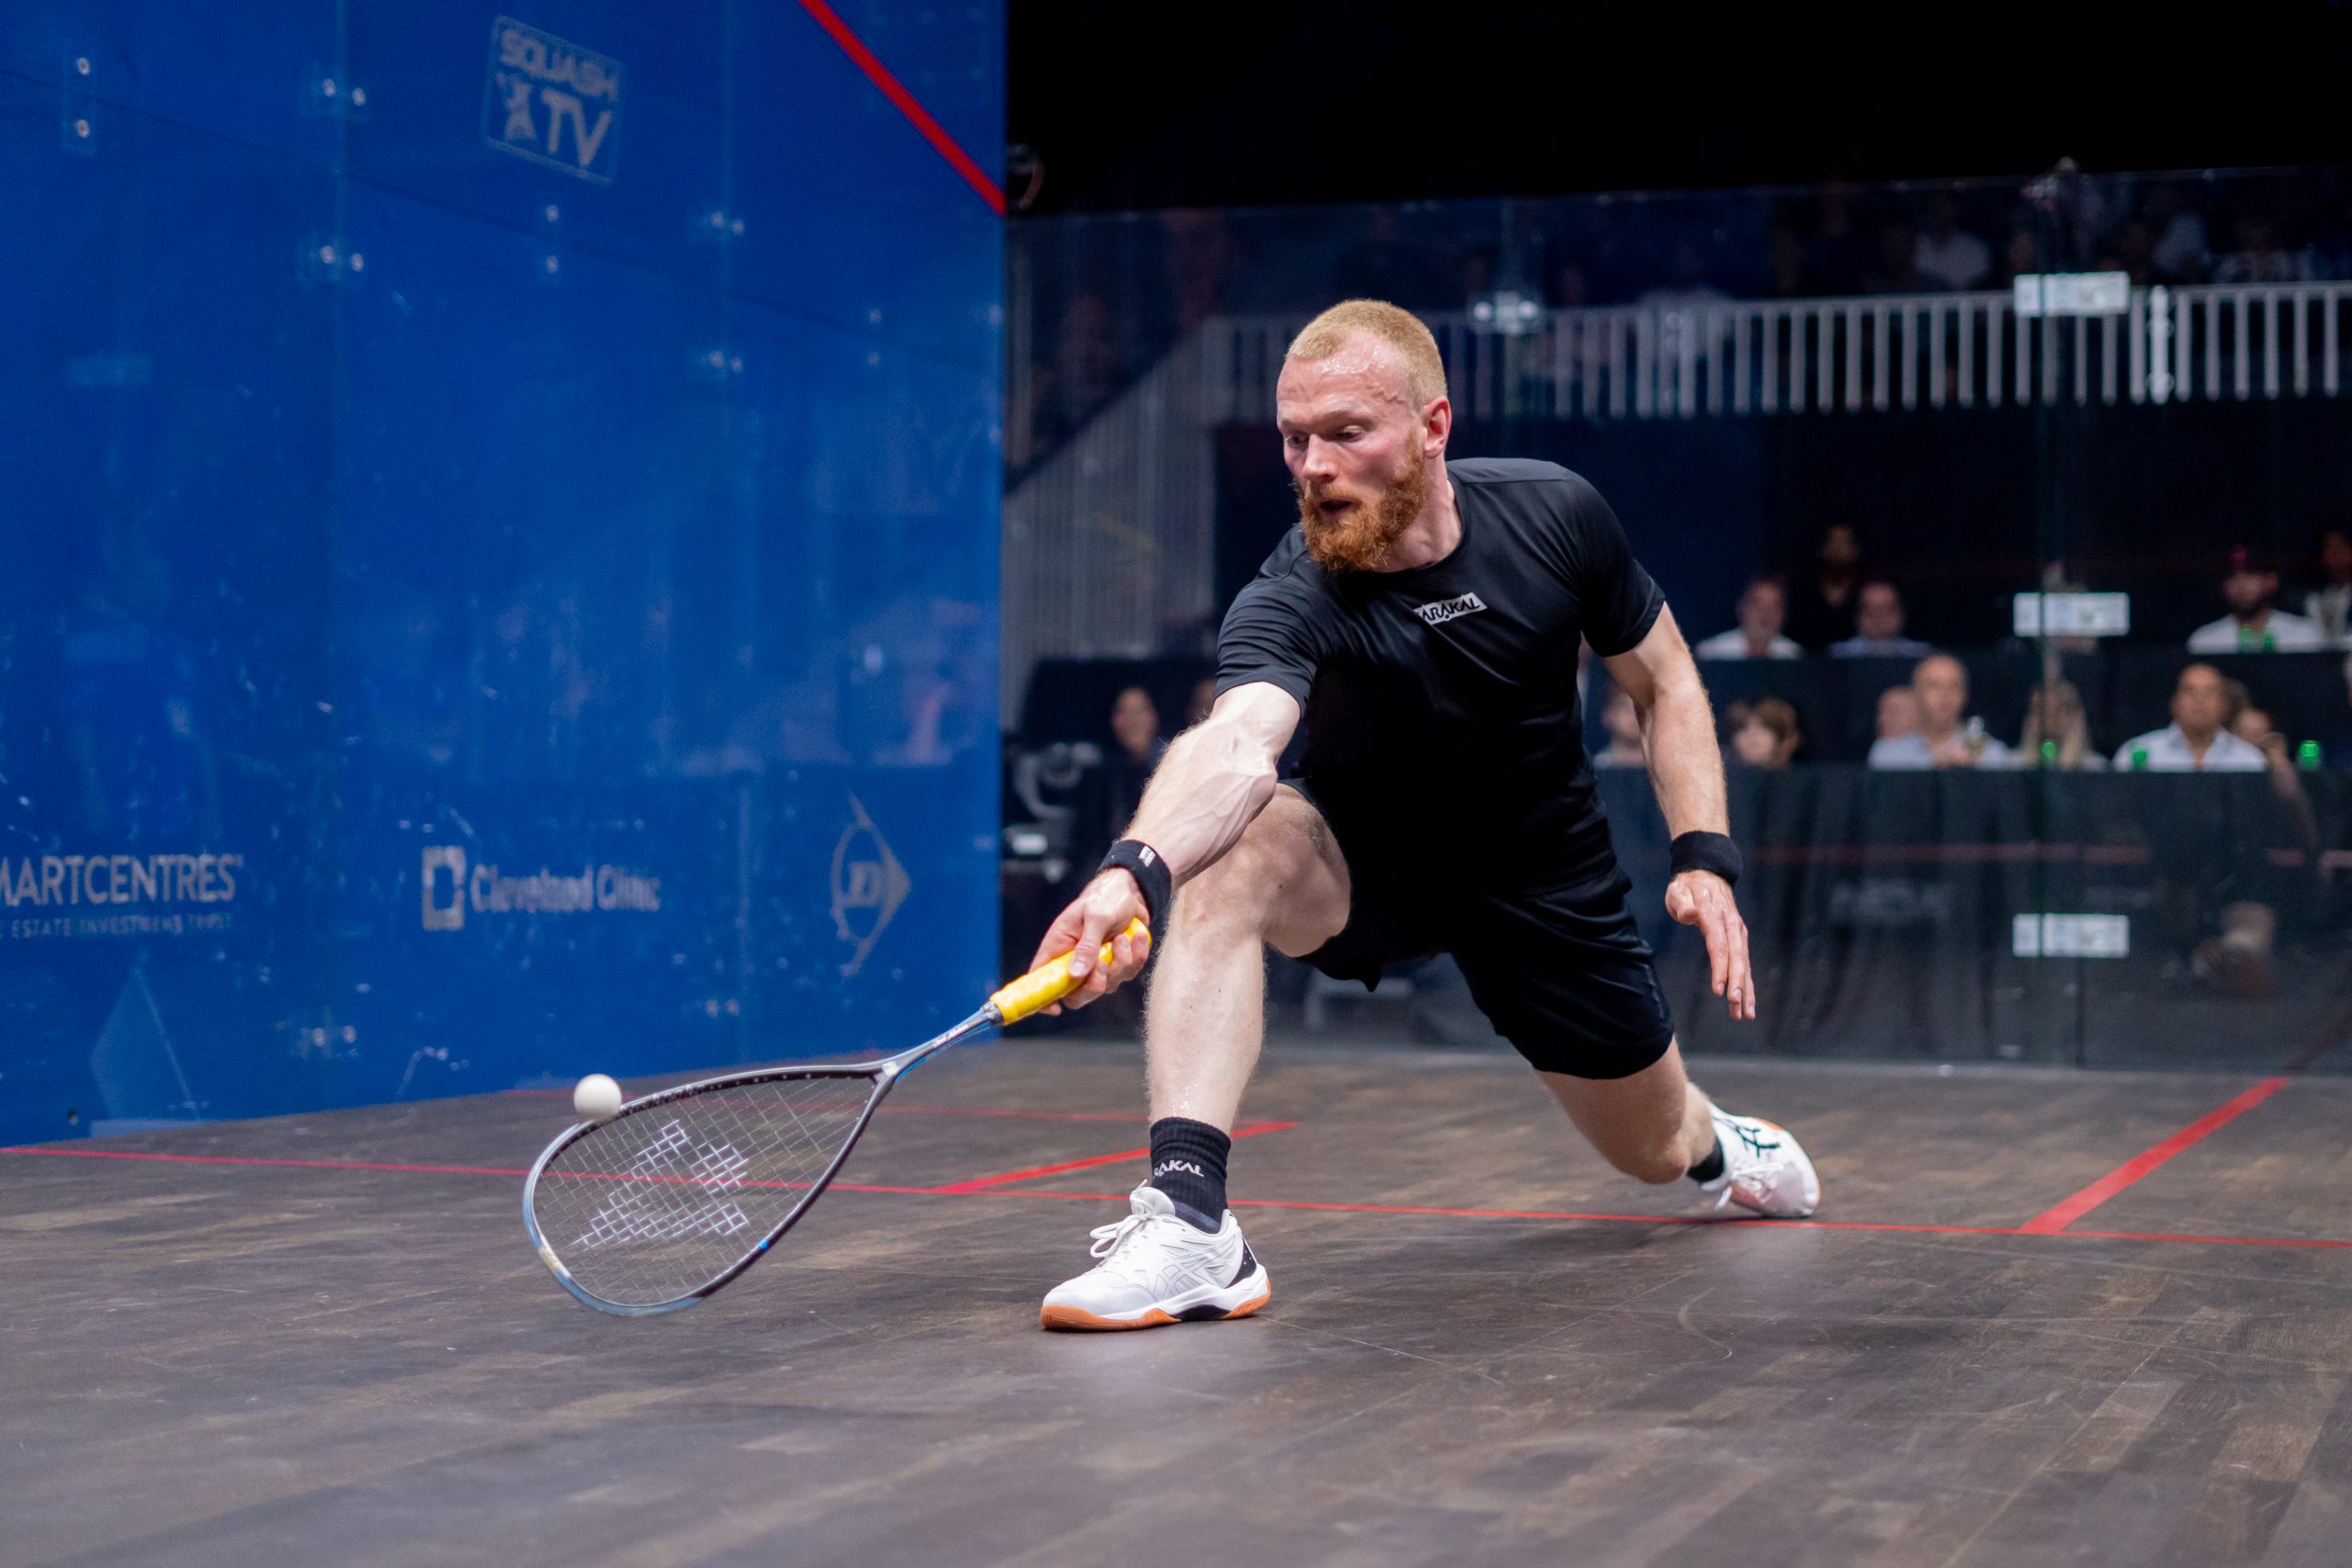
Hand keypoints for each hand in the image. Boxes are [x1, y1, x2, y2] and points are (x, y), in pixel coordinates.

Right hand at [1029, 869, 1153, 1014]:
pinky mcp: (1117, 965)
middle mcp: (1074, 961)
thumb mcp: (1095, 916)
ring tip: (1122, 937)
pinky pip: (1127, 975)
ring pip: (1106, 986)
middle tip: (1104, 962)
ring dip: (1120, 963)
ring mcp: (1096, 966)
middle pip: (1076, 995)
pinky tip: (1136, 937)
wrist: (1131, 892)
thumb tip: (1075, 975)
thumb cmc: (1105, 898)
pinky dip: (1136, 957)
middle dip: (1094, 984)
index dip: (1042, 998)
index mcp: (1057, 948)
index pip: (1040, 979)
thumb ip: (1087, 946)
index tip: (1055, 1008)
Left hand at [1665, 869, 1754, 1020]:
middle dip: (1738, 983)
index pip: (1719, 944)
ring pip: (1744, 963)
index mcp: (1714, 914)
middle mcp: (1731, 924)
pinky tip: (1746, 1004)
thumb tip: (1691, 914)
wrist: (1708, 874)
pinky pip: (1744, 963)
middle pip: (1736, 957)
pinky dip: (1747, 984)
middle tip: (1736, 1005)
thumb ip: (1683, 904)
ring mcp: (1738, 932)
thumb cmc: (1688, 886)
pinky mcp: (1740, 939)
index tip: (1720, 989)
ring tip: (1744, 1014)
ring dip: (1746, 989)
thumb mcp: (1679, 891)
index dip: (1720, 968)